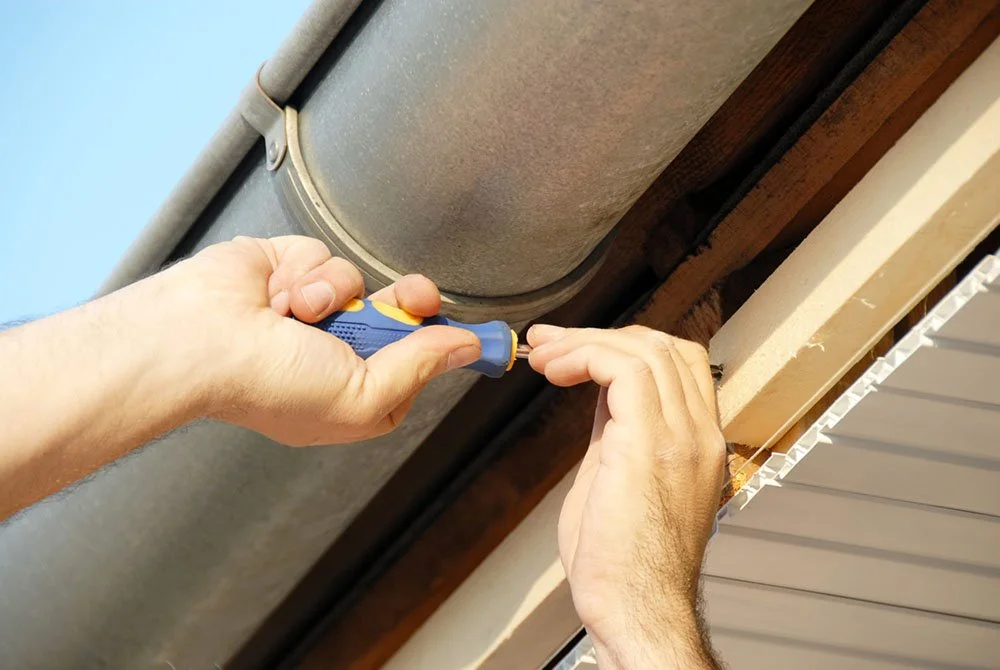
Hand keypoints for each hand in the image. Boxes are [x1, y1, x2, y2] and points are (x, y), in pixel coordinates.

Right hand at [160, 235, 480, 445]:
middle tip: (413, 297)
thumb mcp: (364, 395)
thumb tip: (467, 347)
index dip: (438, 343)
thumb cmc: (269, 384)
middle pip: (401, 315)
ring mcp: (314, 311)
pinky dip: (307, 274)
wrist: (198, 341)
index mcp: (355, 393)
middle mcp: (337, 352)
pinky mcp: (291, 271)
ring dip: (336, 295)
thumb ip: (418, 367)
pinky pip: (327, 258)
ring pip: (362, 283)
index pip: (416, 362)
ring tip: (297, 314)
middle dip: (410, 303)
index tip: (465, 331)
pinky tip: (276, 296)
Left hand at [527, 325, 724, 668]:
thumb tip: (600, 397)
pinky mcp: (650, 444)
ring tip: (543, 354)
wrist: (634, 609)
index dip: (624, 345)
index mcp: (696, 444)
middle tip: (550, 343)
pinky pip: (625, 370)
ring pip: (645, 349)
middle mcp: (698, 435)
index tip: (574, 348)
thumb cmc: (623, 564)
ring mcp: (681, 437)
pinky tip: (557, 369)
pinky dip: (586, 356)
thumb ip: (617, 434)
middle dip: (600, 335)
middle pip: (664, 346)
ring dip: (585, 342)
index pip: (676, 365)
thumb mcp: (618, 478)